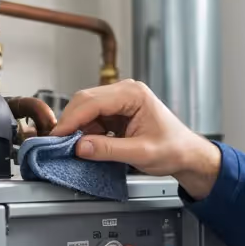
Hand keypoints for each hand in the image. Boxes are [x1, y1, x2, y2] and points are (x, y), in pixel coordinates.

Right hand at [52, 80, 221, 199]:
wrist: (187, 154)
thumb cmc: (174, 149)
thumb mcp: (141, 153)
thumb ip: (109, 150)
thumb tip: (81, 147)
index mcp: (134, 94)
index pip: (92, 101)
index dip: (72, 119)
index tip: (57, 136)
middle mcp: (125, 91)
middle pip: (85, 101)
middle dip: (70, 122)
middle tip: (57, 143)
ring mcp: (120, 100)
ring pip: (86, 109)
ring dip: (77, 128)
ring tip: (72, 147)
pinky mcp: (116, 112)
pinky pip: (93, 118)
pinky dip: (85, 131)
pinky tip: (86, 145)